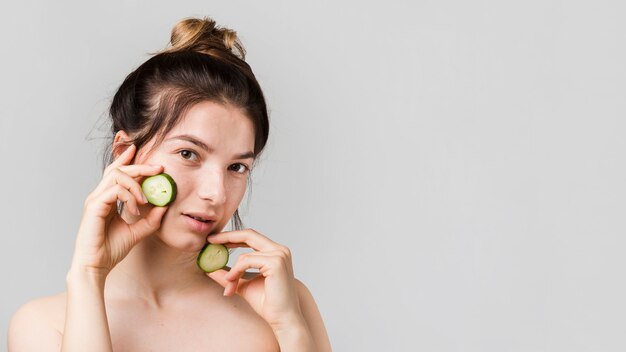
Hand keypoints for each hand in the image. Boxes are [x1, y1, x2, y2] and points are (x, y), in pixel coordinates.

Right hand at [71, 144, 167, 276]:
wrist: (97, 265)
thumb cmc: (111, 249)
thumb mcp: (138, 231)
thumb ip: (151, 219)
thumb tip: (165, 205)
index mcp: (107, 199)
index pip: (116, 172)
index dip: (126, 159)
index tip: (138, 150)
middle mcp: (99, 196)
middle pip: (118, 169)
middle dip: (139, 166)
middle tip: (158, 168)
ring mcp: (95, 200)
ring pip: (117, 176)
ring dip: (136, 185)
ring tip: (146, 200)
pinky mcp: (94, 206)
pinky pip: (115, 190)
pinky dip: (129, 196)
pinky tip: (136, 209)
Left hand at [205, 229, 304, 329]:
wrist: (282, 318)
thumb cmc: (267, 303)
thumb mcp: (242, 285)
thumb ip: (229, 275)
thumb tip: (210, 269)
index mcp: (275, 252)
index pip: (251, 237)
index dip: (232, 236)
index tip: (215, 239)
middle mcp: (280, 250)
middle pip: (249, 234)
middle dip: (227, 236)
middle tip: (210, 240)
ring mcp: (279, 255)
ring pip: (244, 255)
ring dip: (232, 270)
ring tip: (227, 284)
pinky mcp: (275, 263)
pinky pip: (247, 261)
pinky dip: (236, 271)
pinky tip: (231, 281)